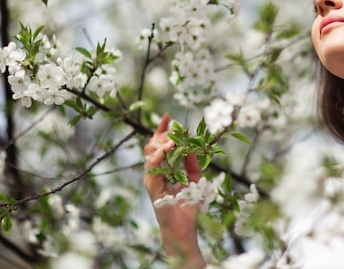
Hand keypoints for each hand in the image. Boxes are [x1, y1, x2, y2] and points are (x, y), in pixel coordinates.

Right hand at [143, 114, 205, 268]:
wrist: (183, 228)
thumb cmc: (188, 205)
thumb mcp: (195, 179)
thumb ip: (192, 162)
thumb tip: (192, 144)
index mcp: (163, 169)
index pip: (158, 145)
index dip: (161, 130)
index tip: (167, 116)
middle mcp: (154, 172)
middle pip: (151, 146)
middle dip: (163, 134)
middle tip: (176, 129)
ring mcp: (151, 179)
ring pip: (149, 154)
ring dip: (161, 142)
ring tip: (174, 137)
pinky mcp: (152, 188)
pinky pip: (152, 168)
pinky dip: (159, 156)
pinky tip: (169, 148)